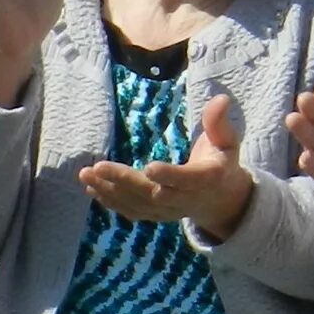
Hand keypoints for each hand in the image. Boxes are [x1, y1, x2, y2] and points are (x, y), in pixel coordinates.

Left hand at [82, 93, 254, 240]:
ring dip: (110, 191)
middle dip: (124, 181)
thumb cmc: (221, 162)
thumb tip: (222, 98)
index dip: (170, 176)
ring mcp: (168, 211)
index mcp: (205, 180)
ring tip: (86, 175)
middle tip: (98, 167)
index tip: (149, 166)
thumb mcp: (227, 142)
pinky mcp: (156, 215)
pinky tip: (92, 189)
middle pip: (153, 194)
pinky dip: (111, 202)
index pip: (186, 180)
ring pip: (137, 204)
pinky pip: (132, 211)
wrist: (221, 201)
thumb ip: (219, 123)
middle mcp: (184, 199)